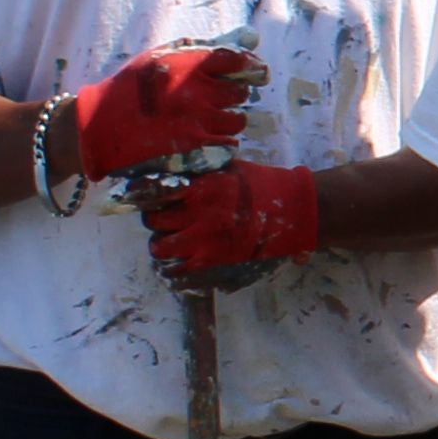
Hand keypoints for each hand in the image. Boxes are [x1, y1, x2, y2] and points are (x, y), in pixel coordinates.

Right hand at [53, 45, 257, 202]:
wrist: (101, 124)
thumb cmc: (133, 86)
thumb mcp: (164, 56)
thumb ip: (208, 47)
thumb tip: (252, 37)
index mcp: (190, 64)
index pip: (238, 60)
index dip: (251, 67)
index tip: (255, 73)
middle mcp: (197, 91)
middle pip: (241, 93)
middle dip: (234, 95)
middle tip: (219, 98)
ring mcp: (197, 121)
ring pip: (237, 121)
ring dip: (229, 120)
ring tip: (209, 119)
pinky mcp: (194, 147)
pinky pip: (228, 145)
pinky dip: (222, 142)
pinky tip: (205, 137)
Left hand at [139, 161, 323, 283]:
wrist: (291, 211)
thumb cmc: (262, 185)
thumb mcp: (229, 167)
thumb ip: (202, 171)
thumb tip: (178, 171)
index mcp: (199, 188)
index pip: (155, 192)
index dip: (147, 196)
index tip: (150, 198)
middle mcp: (196, 214)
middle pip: (153, 221)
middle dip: (155, 220)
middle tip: (165, 220)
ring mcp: (202, 240)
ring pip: (159, 247)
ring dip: (161, 244)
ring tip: (170, 242)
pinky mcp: (211, 260)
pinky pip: (177, 271)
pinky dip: (172, 269)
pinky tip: (177, 262)